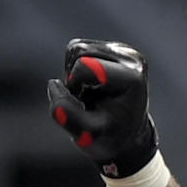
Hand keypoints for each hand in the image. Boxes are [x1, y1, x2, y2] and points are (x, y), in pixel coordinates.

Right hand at [47, 39, 157, 177]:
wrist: (127, 136)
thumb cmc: (109, 138)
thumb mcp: (89, 137)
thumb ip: (69, 117)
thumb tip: (53, 85)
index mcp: (132, 79)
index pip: (85, 66)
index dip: (73, 85)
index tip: (82, 104)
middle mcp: (132, 60)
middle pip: (79, 51)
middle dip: (72, 77)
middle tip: (83, 101)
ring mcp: (126, 51)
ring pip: (77, 48)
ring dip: (72, 73)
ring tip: (86, 94)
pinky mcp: (116, 48)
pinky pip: (81, 48)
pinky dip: (77, 69)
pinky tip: (89, 86)